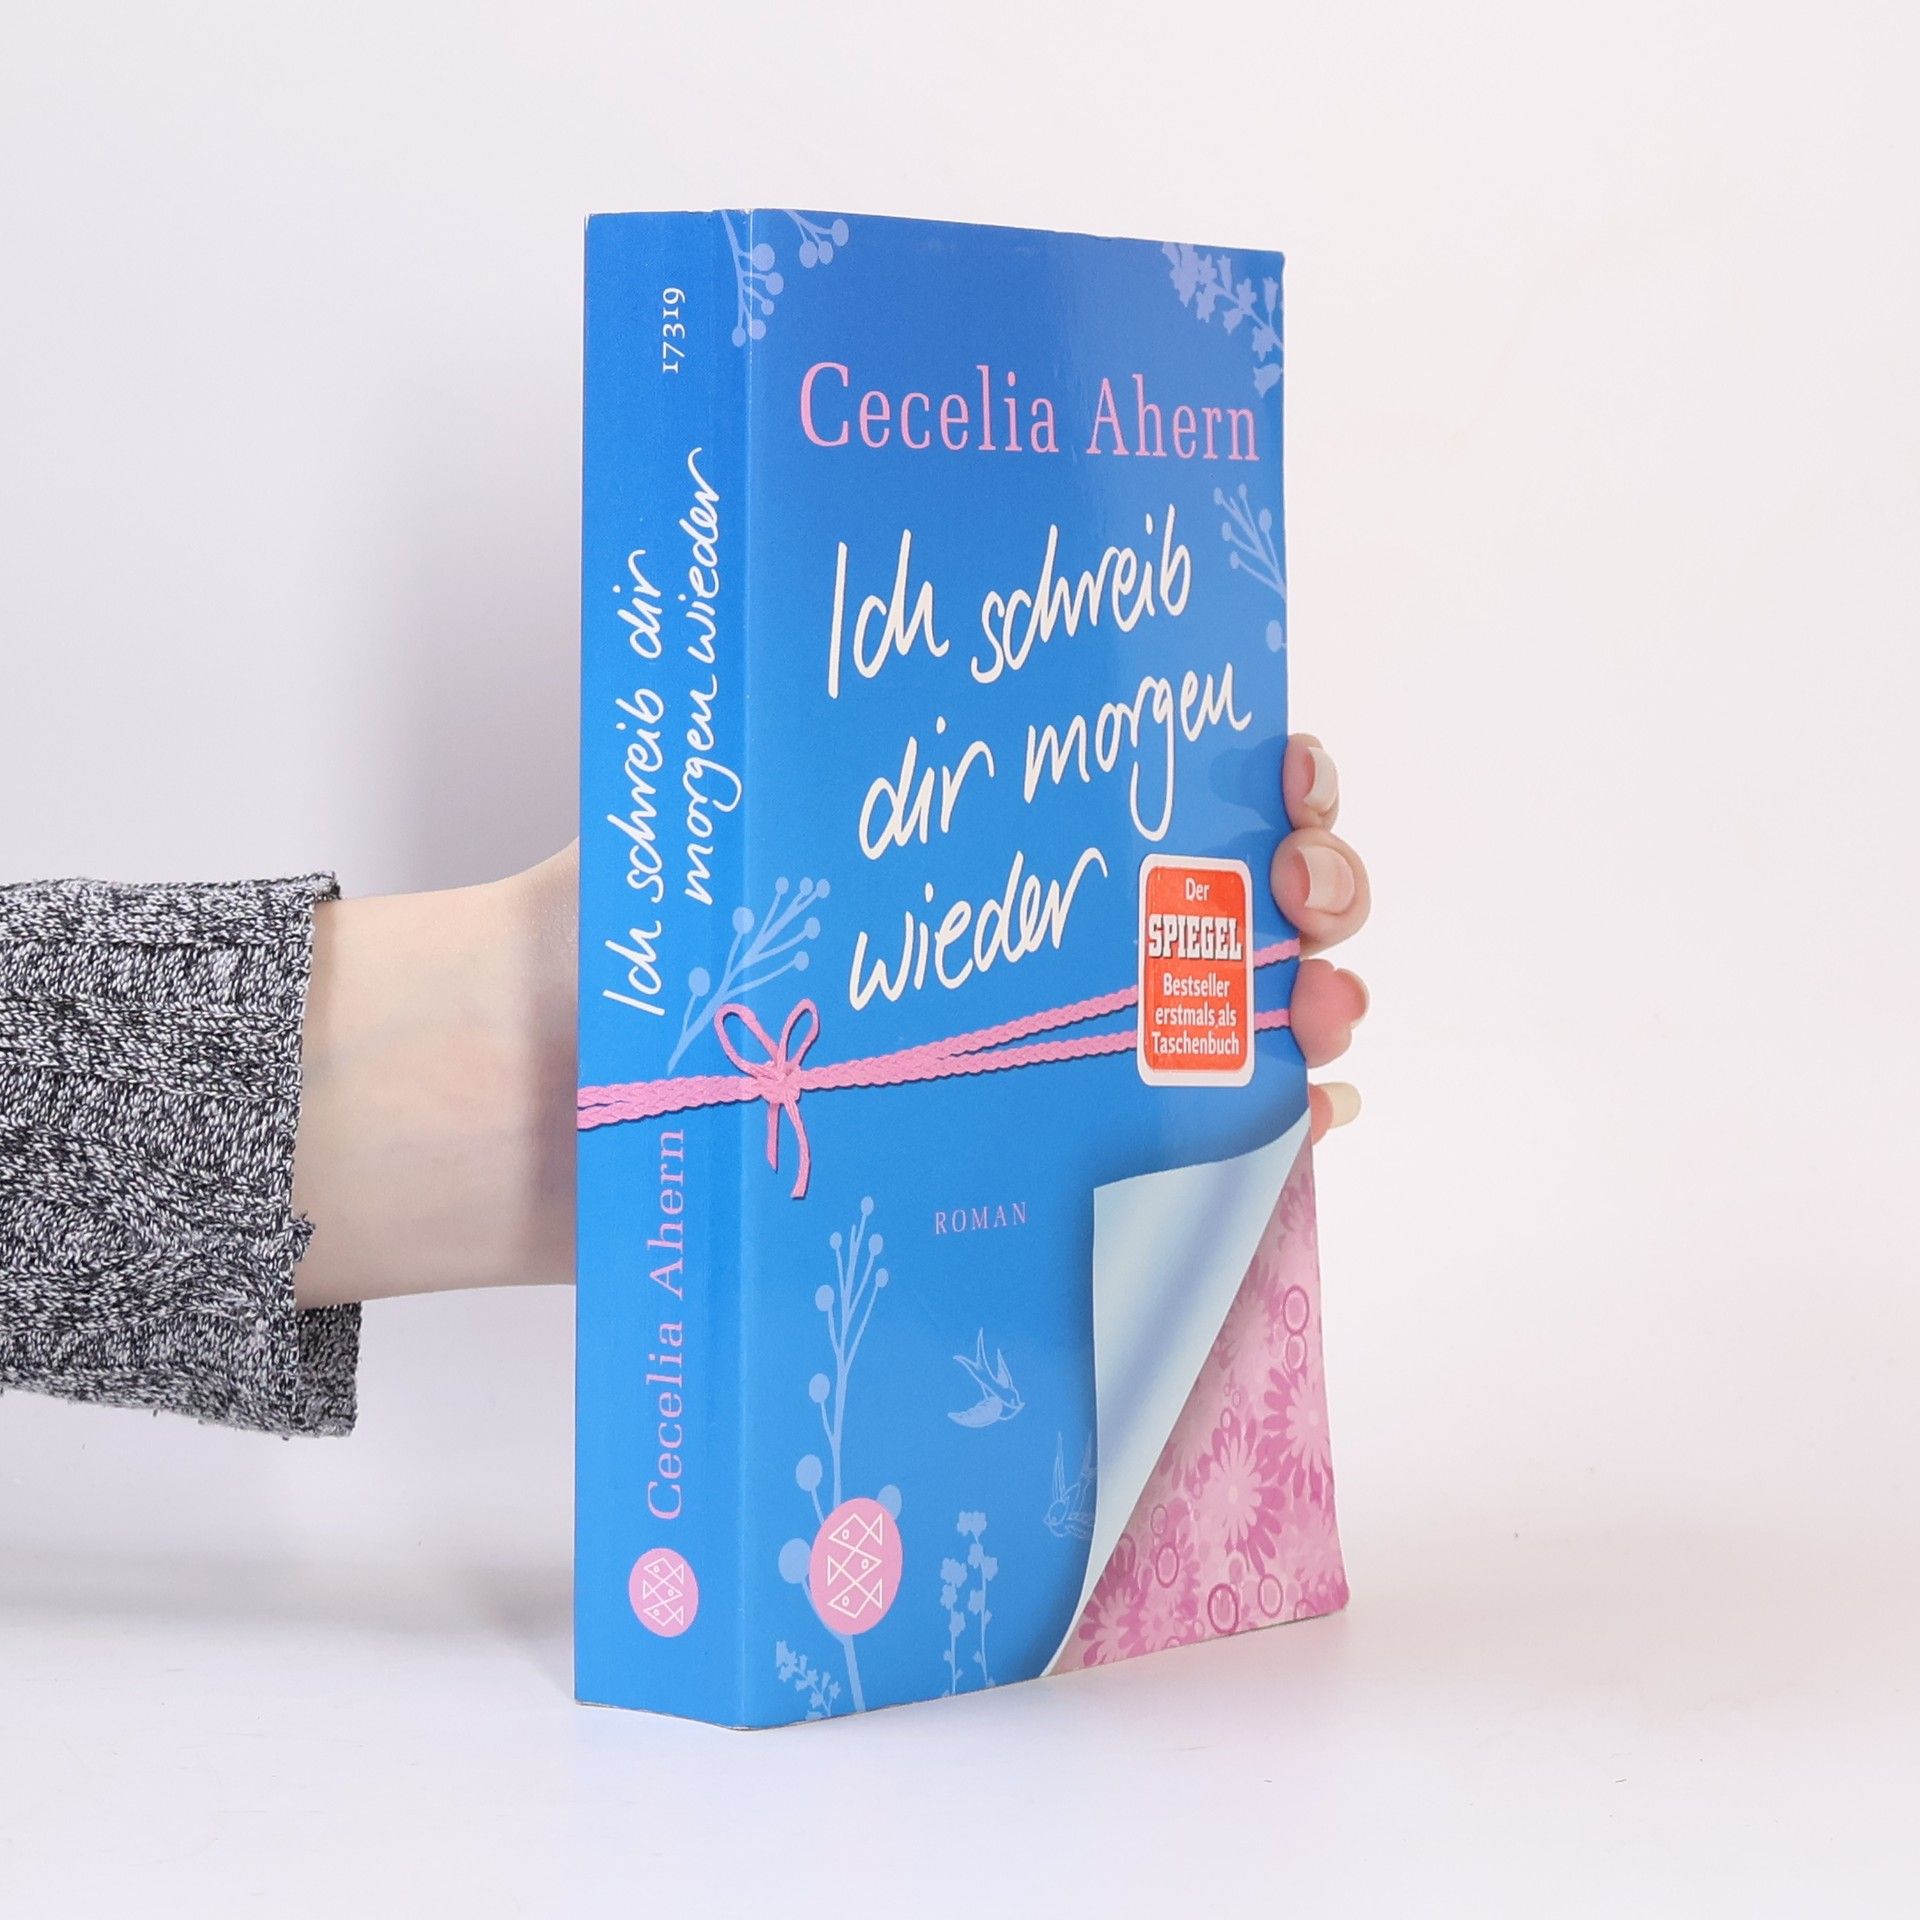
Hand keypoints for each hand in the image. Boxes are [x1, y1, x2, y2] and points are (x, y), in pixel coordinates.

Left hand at [291, 731, 1367, 1304]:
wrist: (513, 1114)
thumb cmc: (605, 949)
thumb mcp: (721, 805)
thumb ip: (829, 749)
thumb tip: (927, 627)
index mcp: (964, 838)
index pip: (1144, 784)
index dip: (1250, 772)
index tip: (1282, 777)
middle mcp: (1013, 944)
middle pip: (1209, 906)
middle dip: (1302, 888)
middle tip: (1300, 902)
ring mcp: (1026, 1069)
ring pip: (1210, 1032)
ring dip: (1301, 1012)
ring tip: (1318, 1018)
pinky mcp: (1017, 1190)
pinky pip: (1164, 1168)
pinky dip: (1257, 1148)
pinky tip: (1303, 1124)